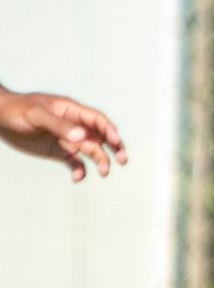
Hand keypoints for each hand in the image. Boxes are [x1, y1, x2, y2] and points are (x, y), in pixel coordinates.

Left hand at [0, 88, 125, 180]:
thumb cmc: (17, 110)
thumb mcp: (37, 115)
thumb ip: (60, 125)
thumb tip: (82, 137)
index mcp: (71, 111)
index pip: (97, 120)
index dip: (110, 131)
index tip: (117, 144)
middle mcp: (73, 126)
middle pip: (99, 137)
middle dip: (113, 148)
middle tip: (123, 160)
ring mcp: (66, 139)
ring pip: (90, 151)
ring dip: (99, 161)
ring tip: (104, 172)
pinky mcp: (57, 151)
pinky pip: (74, 162)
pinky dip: (78, 170)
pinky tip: (77, 177)